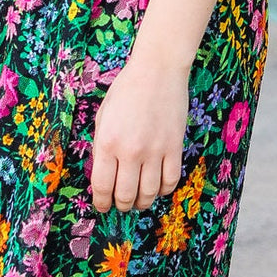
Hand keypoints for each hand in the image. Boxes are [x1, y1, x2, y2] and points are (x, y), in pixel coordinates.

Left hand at [90, 56, 187, 213]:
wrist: (157, 70)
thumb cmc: (126, 90)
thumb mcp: (103, 117)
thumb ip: (102, 146)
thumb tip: (105, 174)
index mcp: (106, 142)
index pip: (102, 186)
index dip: (101, 202)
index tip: (103, 206)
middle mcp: (130, 151)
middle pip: (125, 195)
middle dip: (121, 205)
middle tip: (121, 205)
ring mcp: (155, 151)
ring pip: (149, 193)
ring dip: (142, 202)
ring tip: (139, 200)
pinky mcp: (174, 147)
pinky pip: (171, 181)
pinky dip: (164, 190)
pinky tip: (158, 187)